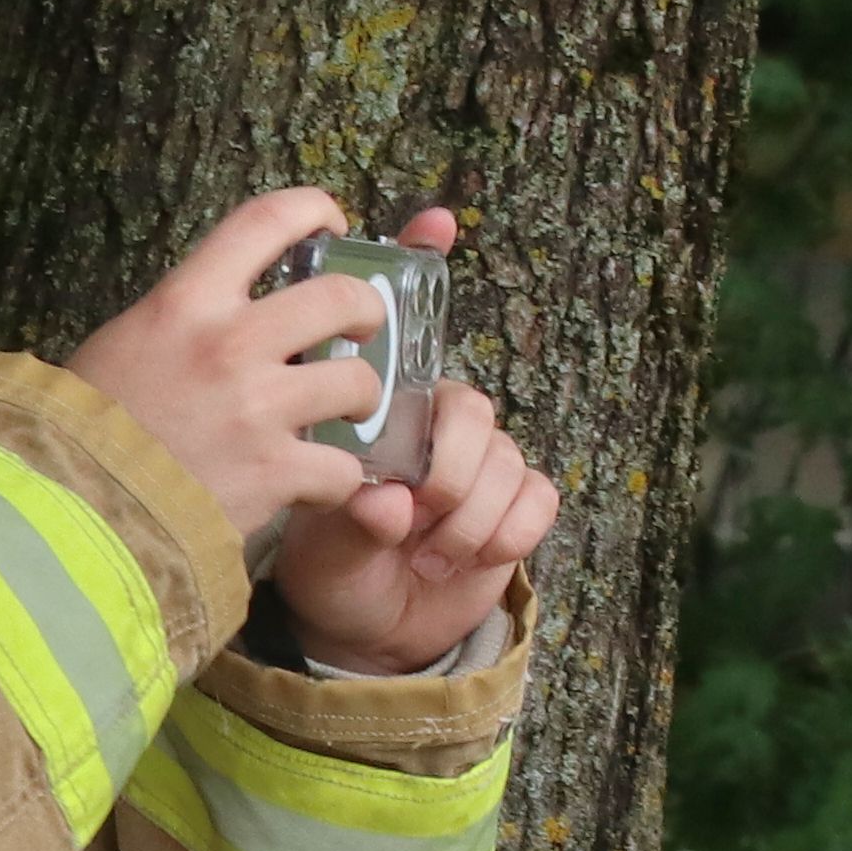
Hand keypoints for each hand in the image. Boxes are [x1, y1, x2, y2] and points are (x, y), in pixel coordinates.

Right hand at [64, 187, 398, 538]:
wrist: (72, 510)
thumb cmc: (83, 429)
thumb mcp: (122, 344)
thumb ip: (180, 321)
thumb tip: (222, 314)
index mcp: (186, 301)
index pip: (265, 220)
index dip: (313, 209)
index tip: (333, 224)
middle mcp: (229, 343)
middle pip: (340, 297)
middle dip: (367, 310)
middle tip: (363, 328)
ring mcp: (257, 409)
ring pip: (358, 381)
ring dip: (364, 397)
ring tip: (351, 412)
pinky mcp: (273, 473)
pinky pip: (341, 467)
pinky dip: (338, 479)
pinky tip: (319, 483)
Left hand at [266, 209, 555, 673]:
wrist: (362, 629)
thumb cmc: (328, 563)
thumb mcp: (315, 538)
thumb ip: (346, 515)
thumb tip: (387, 503)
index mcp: (383, 408)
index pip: (408, 325)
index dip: (425, 260)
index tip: (434, 221)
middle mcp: (438, 421)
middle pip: (471, 405)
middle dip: (447, 468)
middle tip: (412, 514)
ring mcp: (484, 459)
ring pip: (504, 458)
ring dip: (464, 518)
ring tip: (421, 553)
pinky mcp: (519, 505)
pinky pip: (536, 498)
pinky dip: (499, 536)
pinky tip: (456, 561)